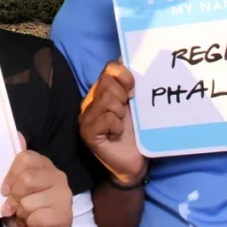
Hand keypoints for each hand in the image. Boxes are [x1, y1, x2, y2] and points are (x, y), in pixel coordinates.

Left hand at [0, 133, 72, 226]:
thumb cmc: (28, 205)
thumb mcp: (17, 185)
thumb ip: (15, 164)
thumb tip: (17, 135)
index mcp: (43, 164)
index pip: (24, 158)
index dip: (10, 175)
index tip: (4, 190)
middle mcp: (57, 175)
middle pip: (27, 179)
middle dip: (14, 198)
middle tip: (13, 207)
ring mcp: (64, 194)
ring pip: (29, 203)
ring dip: (21, 214)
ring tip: (25, 216)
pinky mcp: (65, 214)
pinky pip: (37, 218)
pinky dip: (29, 225)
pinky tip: (33, 224)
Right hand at [79, 61, 147, 185]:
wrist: (134, 163)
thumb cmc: (136, 133)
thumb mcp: (137, 106)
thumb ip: (133, 87)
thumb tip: (140, 63)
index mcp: (102, 91)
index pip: (110, 68)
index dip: (124, 75)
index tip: (133, 91)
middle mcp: (90, 101)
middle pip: (107, 82)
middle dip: (122, 97)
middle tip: (124, 114)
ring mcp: (86, 116)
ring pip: (107, 99)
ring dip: (120, 114)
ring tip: (120, 125)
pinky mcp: (87, 132)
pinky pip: (107, 118)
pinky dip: (116, 127)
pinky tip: (115, 135)